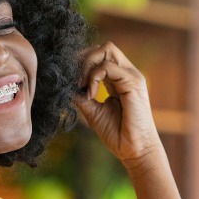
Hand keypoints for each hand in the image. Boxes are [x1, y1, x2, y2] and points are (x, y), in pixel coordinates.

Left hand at [73, 42, 185, 198]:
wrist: (134, 151)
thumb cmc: (117, 134)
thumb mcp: (92, 111)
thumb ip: (80, 95)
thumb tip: (64, 84)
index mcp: (119, 79)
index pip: (100, 55)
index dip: (83, 61)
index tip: (72, 81)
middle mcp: (127, 74)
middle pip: (103, 47)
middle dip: (84, 58)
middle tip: (75, 81)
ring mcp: (132, 76)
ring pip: (106, 50)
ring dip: (87, 65)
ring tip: (82, 87)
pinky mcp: (133, 83)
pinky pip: (108, 67)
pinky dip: (94, 77)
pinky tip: (90, 93)